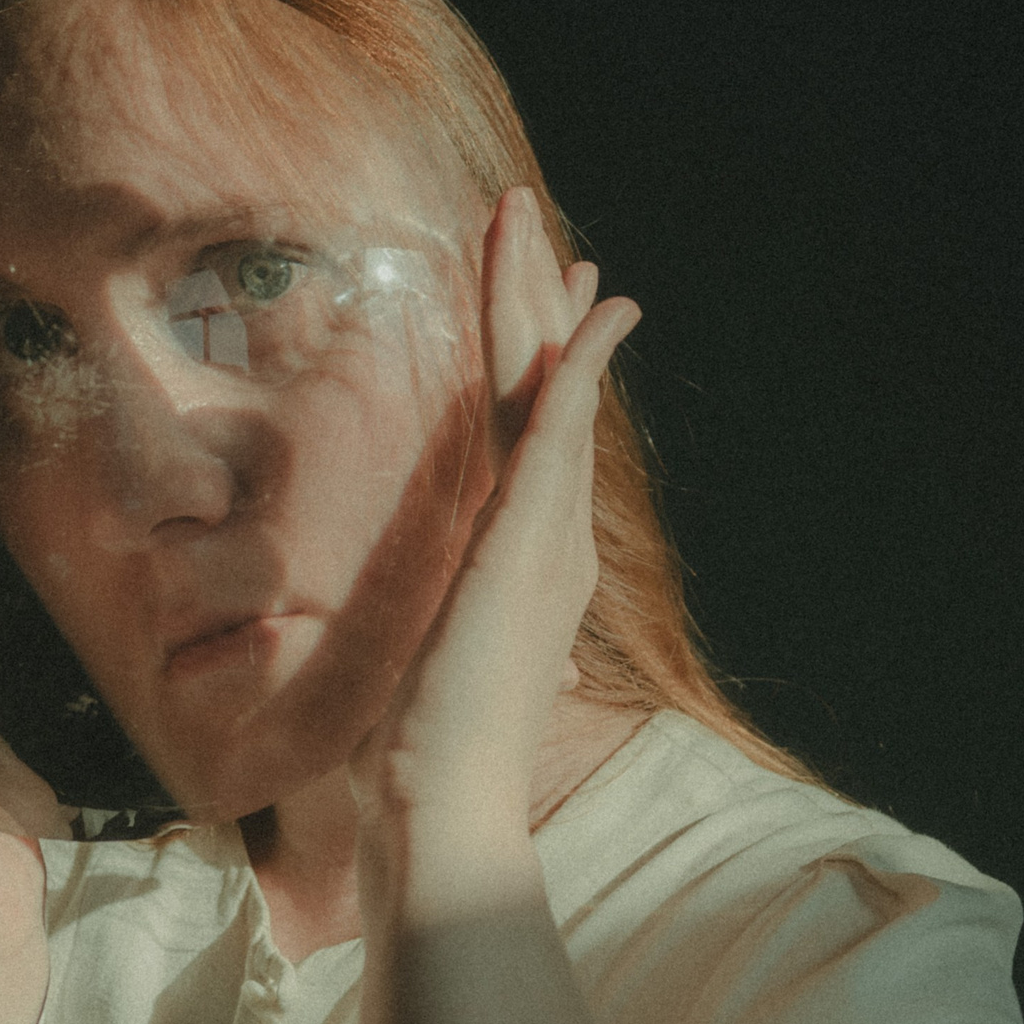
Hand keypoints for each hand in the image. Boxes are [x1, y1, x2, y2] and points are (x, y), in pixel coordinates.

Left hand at [348, 187, 638, 856]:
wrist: (443, 803)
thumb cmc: (433, 764)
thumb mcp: (448, 683)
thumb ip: (471, 651)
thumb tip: (505, 664)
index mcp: (532, 568)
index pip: (541, 446)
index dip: (549, 372)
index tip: (557, 314)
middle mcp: (552, 542)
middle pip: (552, 397)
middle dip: (546, 308)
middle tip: (549, 232)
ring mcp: (544, 538)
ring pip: (549, 389)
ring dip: (542, 300)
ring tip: (529, 220)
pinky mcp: (524, 540)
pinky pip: (558, 431)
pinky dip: (576, 367)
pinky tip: (590, 312)